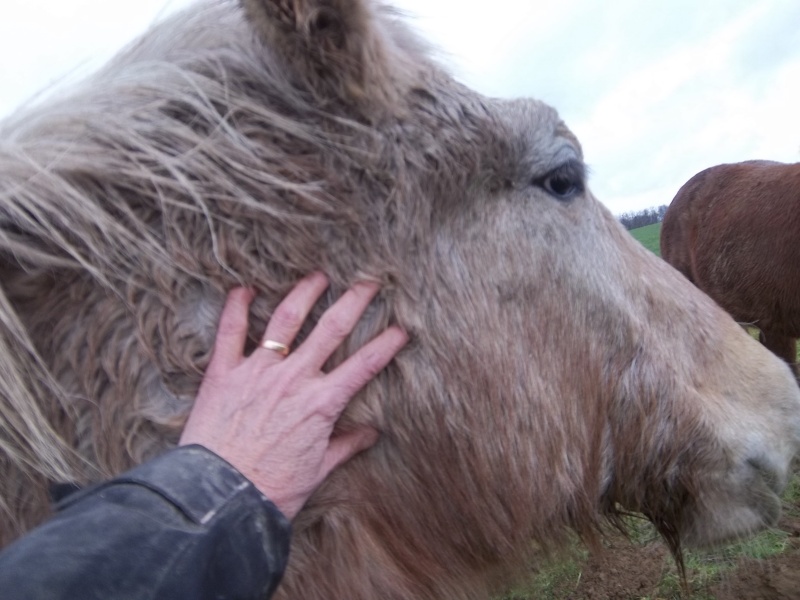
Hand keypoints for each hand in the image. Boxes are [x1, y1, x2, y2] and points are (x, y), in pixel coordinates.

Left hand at [179, 272, 407, 518]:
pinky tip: (244, 287)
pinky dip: (236, 306)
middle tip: (369, 281)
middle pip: (332, 329)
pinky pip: (230, 332)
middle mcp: (294, 379)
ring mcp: (258, 372)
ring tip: (318, 275)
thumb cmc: (271, 489)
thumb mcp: (317, 470)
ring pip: (286, 319)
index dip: (387, 344)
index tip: (402, 328)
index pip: (363, 365)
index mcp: (321, 403)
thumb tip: (371, 434)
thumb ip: (345, 446)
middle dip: (355, 301)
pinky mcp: (224, 374)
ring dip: (305, 293)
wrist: (220, 499)